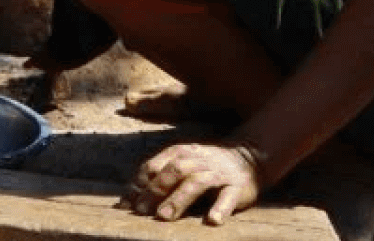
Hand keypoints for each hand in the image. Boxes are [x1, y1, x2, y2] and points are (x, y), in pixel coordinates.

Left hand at [121, 141, 262, 225]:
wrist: (248, 158)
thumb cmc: (204, 167)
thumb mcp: (180, 165)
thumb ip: (155, 180)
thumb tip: (125, 202)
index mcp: (179, 153)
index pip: (154, 166)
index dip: (139, 184)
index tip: (127, 203)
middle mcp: (197, 160)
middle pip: (173, 172)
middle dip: (155, 190)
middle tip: (142, 210)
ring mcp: (217, 173)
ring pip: (196, 183)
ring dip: (178, 199)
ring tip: (164, 217)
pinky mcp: (237, 187)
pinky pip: (228, 197)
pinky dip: (220, 208)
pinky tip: (213, 220)